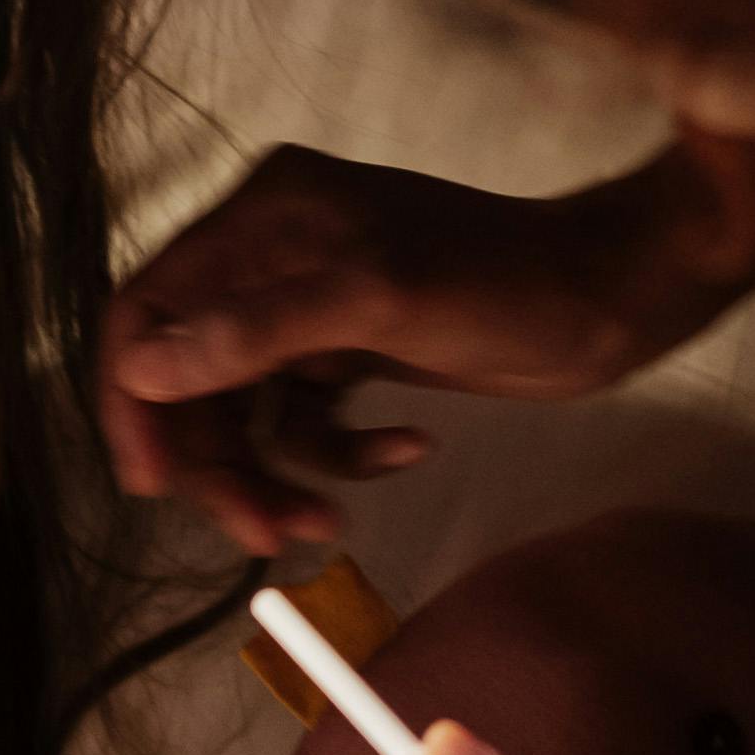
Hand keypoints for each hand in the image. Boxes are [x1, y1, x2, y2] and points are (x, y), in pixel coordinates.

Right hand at [100, 150, 638, 552]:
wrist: (619, 294)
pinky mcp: (355, 351)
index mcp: (262, 221)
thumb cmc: (507, 279)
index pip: (148, 310)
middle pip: (191, 378)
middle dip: (217, 461)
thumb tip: (146, 372)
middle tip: (260, 533)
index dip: (135, 398)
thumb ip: (259, 331)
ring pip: (247, 412)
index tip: (153, 483)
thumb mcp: (380, 300)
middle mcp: (272, 258)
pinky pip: (307, 422)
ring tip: (324, 525)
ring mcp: (313, 309)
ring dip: (275, 474)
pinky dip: (339, 456)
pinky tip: (402, 451)